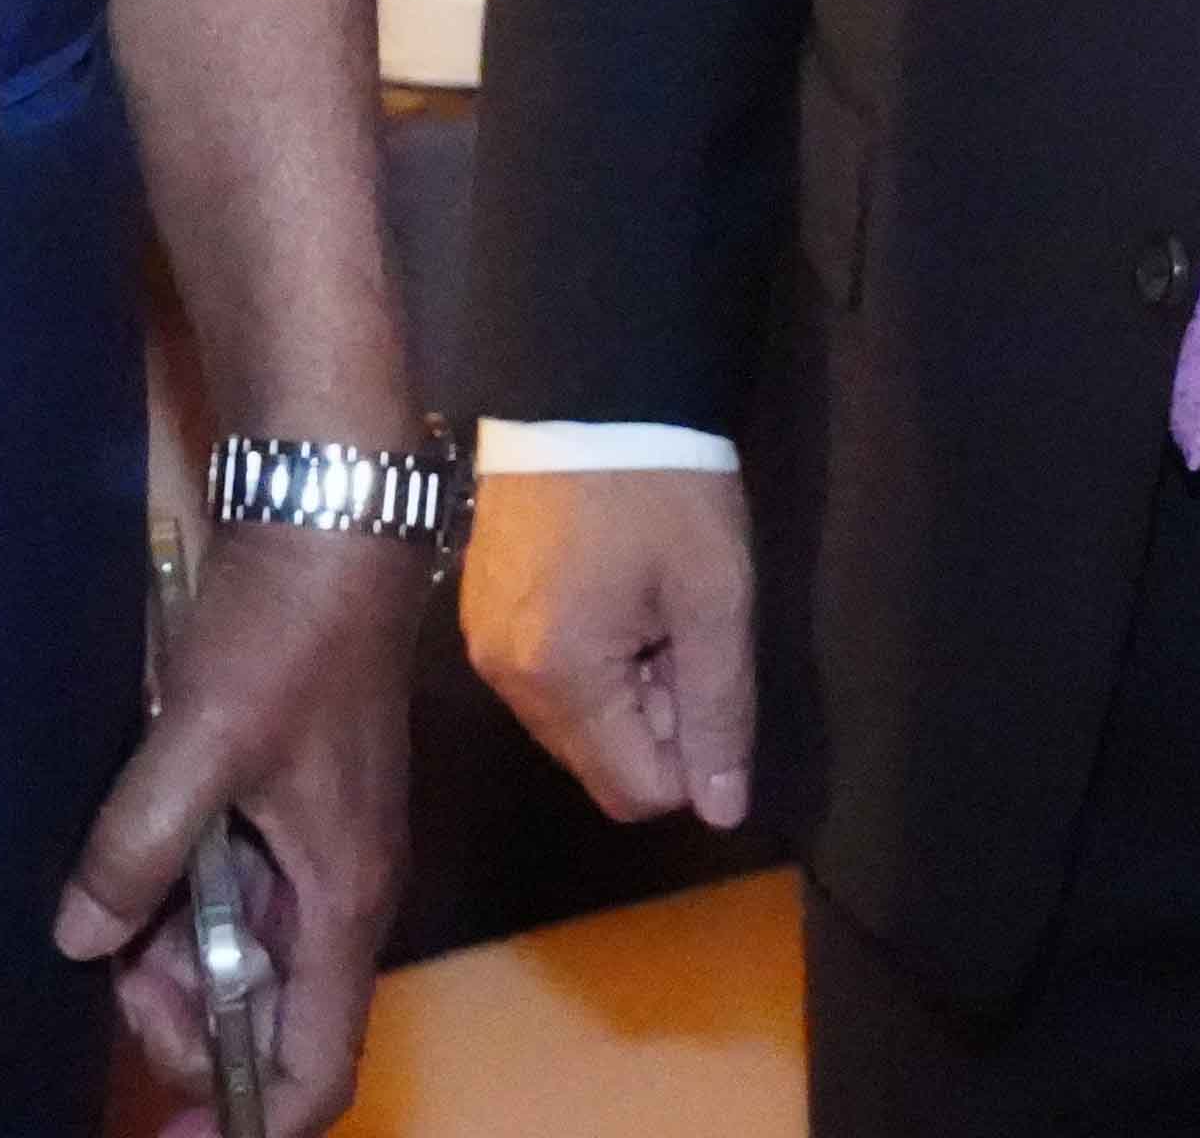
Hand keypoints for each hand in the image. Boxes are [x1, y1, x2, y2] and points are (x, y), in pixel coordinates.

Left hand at [57, 524, 415, 1131]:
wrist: (327, 516)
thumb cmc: (286, 636)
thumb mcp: (202, 742)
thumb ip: (139, 848)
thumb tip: (80, 941)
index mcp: (342, 900)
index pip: (317, 1066)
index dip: (246, 1119)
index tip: (165, 1133)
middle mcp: (336, 892)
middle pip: (264, 1015)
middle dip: (183, 1018)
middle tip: (103, 970)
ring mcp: (311, 846)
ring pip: (241, 951)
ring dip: (171, 954)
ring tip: (103, 910)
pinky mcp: (282, 801)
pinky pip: (230, 887)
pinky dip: (176, 896)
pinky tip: (124, 863)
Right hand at [461, 464, 756, 831]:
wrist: (586, 385)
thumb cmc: (661, 487)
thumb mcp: (714, 596)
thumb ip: (718, 711)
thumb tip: (722, 812)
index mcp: (562, 678)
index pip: (636, 792)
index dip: (690, 751)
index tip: (699, 664)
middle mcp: (506, 678)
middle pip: (598, 763)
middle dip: (653, 720)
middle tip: (677, 628)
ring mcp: (482, 644)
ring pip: (571, 724)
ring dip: (621, 690)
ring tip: (643, 603)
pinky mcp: (477, 611)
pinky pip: (541, 678)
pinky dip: (584, 659)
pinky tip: (606, 589)